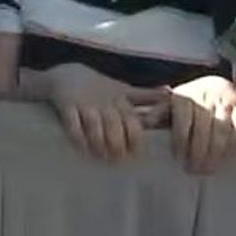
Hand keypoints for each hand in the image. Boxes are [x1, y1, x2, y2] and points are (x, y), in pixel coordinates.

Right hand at [44, 64, 166, 163]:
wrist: (65, 74)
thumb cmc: (99, 87)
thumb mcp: (123, 89)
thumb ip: (145, 95)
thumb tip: (170, 94)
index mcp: (121, 99)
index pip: (133, 121)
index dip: (135, 139)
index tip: (135, 154)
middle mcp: (105, 101)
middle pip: (115, 125)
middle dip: (117, 144)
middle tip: (118, 160)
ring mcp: (85, 103)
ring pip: (95, 125)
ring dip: (99, 143)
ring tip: (101, 157)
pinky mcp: (67, 104)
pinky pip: (72, 123)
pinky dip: (78, 137)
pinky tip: (82, 148)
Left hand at [161, 76, 235, 173]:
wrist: (212, 87)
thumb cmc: (186, 101)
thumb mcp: (168, 103)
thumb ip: (158, 113)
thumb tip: (146, 122)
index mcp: (184, 96)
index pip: (183, 119)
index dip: (180, 139)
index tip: (177, 156)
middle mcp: (204, 98)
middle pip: (203, 128)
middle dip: (198, 152)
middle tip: (193, 169)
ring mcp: (224, 104)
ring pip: (221, 131)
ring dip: (214, 153)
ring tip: (207, 169)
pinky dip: (231, 148)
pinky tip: (223, 161)